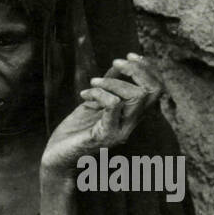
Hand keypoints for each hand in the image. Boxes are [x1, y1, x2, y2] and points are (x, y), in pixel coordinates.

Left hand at [41, 53, 164, 182]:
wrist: (56, 158)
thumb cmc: (74, 131)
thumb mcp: (94, 103)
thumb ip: (109, 86)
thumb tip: (118, 64)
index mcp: (132, 115)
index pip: (157, 89)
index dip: (148, 68)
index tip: (129, 56)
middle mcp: (131, 124)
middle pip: (153, 91)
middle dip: (136, 70)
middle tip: (115, 63)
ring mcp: (120, 132)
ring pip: (136, 96)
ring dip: (113, 82)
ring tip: (92, 83)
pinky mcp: (104, 136)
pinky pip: (113, 106)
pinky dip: (100, 93)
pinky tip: (84, 96)